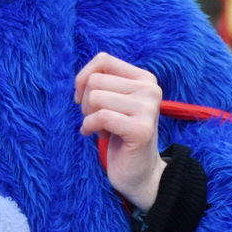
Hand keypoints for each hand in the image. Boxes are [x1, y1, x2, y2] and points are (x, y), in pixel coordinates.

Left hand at [75, 52, 165, 211]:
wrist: (139, 172)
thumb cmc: (120, 134)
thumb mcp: (113, 102)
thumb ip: (102, 82)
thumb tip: (82, 78)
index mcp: (145, 79)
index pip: (103, 59)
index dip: (84, 78)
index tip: (84, 99)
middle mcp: (150, 89)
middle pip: (95, 81)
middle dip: (85, 102)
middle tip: (96, 119)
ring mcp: (148, 108)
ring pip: (95, 97)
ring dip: (89, 116)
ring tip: (101, 128)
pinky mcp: (141, 129)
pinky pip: (100, 117)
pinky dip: (89, 127)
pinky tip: (97, 136)